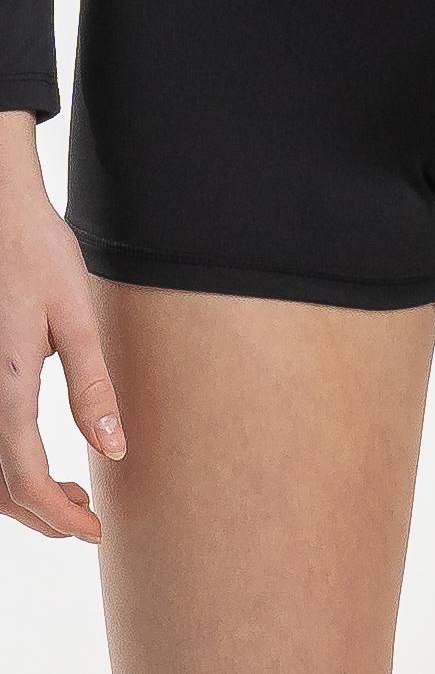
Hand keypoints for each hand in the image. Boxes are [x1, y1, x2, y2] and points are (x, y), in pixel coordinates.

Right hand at [0, 112, 125, 541]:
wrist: (3, 212)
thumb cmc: (39, 255)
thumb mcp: (78, 318)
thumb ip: (93, 385)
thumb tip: (114, 449)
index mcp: (7, 385)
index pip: (26, 477)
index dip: (59, 516)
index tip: (94, 532)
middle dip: (42, 514)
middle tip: (88, 523)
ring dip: (24, 493)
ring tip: (74, 493)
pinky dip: (10, 462)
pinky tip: (44, 455)